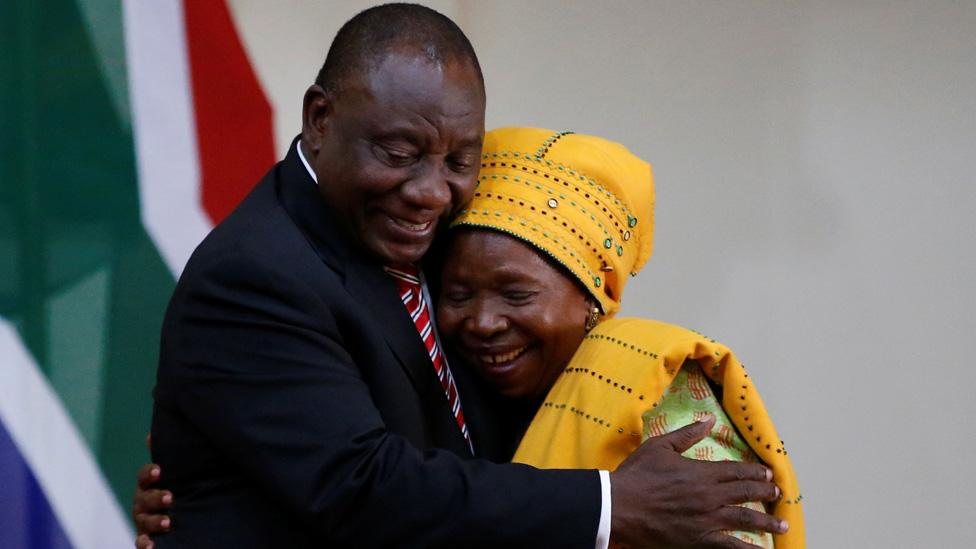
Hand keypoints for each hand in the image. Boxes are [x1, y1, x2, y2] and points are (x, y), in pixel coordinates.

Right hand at [132, 436, 171, 548]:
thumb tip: (153, 435)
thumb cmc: (182, 485)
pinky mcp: (147, 537)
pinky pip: (141, 541)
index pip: (145, 475)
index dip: (150, 473)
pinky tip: (151, 546)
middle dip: (155, 497)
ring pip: (143, 520)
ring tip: (167, 523)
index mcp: (150, 483)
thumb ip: (173, 455)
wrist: (188, 512)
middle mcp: (144, 500)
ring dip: (153, 522)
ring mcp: (144, 520)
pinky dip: (145, 544)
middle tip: (170, 498)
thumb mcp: (180, 470)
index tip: (159, 471)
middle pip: (143, 498)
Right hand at [609, 415, 787, 547]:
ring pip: (746, 519)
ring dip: (767, 521)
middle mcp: (711, 496)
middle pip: (746, 493)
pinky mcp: (700, 540)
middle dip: (765, 492)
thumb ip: (688, 434)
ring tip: (781, 524)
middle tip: (778, 493)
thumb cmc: (637, 475)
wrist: (619, 506)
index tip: (767, 473)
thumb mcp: (661, 446)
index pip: (737, 471)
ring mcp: (707, 519)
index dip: (755, 472)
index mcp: (702, 472)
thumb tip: (709, 419)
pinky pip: (731, 547)